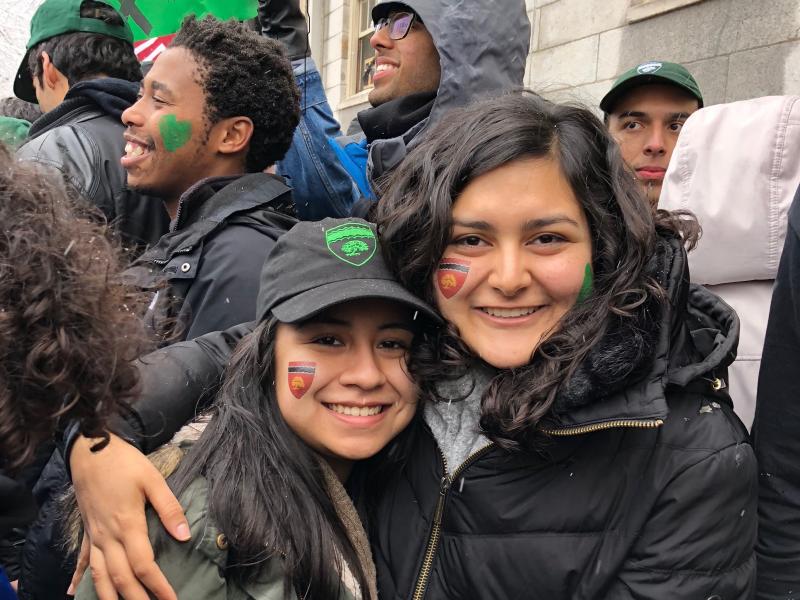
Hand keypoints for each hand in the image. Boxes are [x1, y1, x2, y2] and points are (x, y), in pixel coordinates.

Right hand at [67, 434, 189, 598]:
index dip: (158, 586)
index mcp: (127, 525)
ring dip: (109, 598)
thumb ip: (169, 508)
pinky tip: (74, 593)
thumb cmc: (123, 463)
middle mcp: (108, 537)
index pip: (144, 565)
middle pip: (121, 579)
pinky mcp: (88, 531)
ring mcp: (95, 536)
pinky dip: (78, 579)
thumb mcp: (152, 480)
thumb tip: (185, 536)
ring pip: (99, 577)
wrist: (90, 450)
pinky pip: (82, 561)